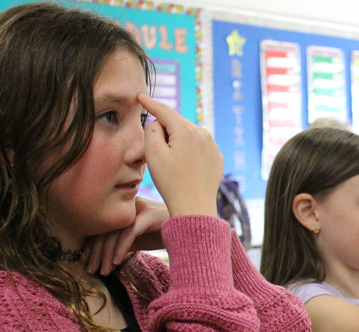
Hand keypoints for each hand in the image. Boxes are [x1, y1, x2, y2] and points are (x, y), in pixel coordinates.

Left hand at [82, 197, 168, 274]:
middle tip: (90, 270)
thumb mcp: (140, 239)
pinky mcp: (150, 215)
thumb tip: (107, 257)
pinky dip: (121, 248)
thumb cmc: (166, 234)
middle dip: (96, 252)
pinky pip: (129, 233)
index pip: (103, 227)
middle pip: (106, 229)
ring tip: (104, 271)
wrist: (192, 231)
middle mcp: (131, 205)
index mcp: (126, 209)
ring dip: (106, 254)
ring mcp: (141, 208)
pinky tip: (117, 262)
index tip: (85, 262)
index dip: (91, 245)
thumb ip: (125, 243)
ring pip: (115, 232)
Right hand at [138, 94, 223, 216]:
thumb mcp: (153, 154)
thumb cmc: (171, 182)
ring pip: (189, 136)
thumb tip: (158, 123)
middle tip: (160, 156)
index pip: (164, 110)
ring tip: (175, 166)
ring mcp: (213, 146)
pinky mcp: (217, 158)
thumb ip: (151, 130)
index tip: (140, 96)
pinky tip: (187, 169)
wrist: (194, 207)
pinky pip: (199, 148)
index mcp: (185, 130)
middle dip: (166, 132)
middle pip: (177, 124)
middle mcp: (203, 133)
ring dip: (179, 143)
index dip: (150, 103)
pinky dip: (190, 153)